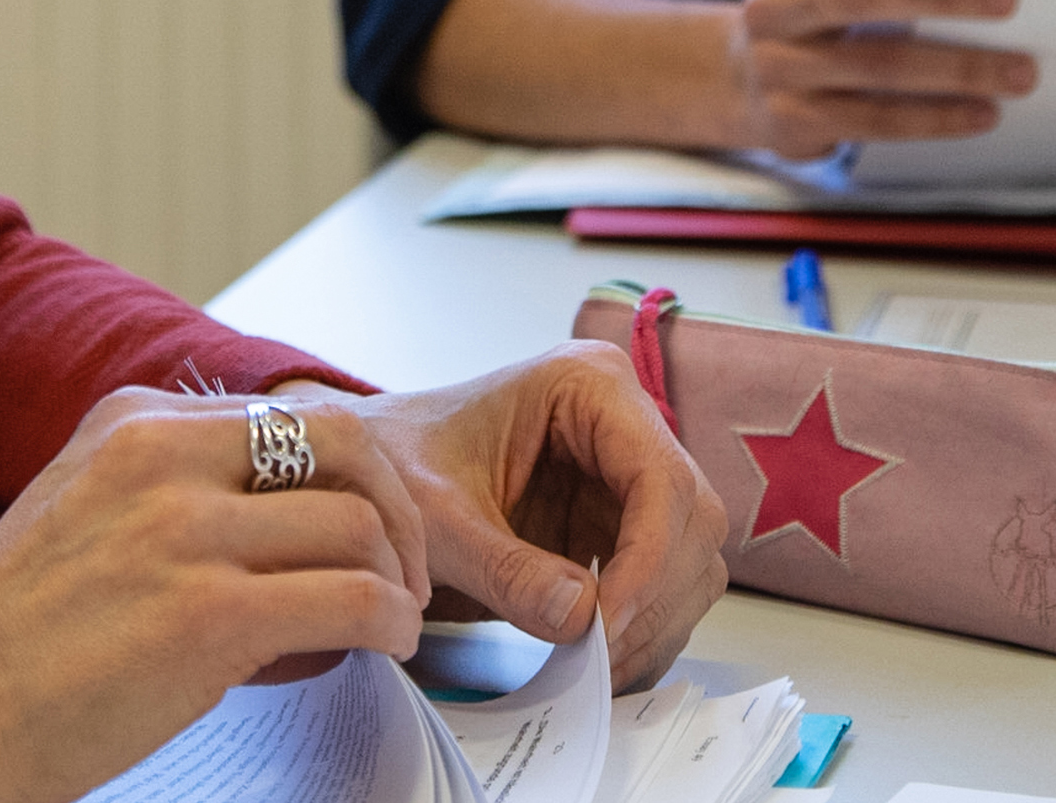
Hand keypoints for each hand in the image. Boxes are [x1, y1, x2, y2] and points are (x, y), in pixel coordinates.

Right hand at [0, 389, 428, 802]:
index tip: (370, 525)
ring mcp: (182, 533)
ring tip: (397, 620)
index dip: (353, 476)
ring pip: (360, 525)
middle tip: (405, 568)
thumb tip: (278, 506)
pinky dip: (392, 625)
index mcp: (132, 422)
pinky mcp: (205, 615)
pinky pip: (352, 599)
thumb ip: (168, 488)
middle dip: (397, 507)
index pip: (290, 416)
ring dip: (401, 579)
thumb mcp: (84, 511)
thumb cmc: (4, 642)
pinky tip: (385, 647)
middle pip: (346, 443)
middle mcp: (160, 457)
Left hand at [332, 342, 727, 691]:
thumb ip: (504, 569)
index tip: (606, 623)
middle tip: (599, 660)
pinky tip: (597, 660)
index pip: (660, 477)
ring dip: (652, 622)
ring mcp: (625, 475)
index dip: (648, 558)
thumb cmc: (393, 466)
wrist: (364, 471)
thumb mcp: (435, 520)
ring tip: (594, 669)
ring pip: (689, 560)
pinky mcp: (616, 524)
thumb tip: (582, 617)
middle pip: (691, 521)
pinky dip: (640, 630)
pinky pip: (660, 585)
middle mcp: (624, 423)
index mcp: (588, 386)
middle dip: (653, 597)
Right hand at [728, 0, 1035, 158]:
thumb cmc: (811, 14)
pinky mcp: (794, 122)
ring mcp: (777, 69)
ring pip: (876, 66)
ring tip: (1017, 71)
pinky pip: (874, 120)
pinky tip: (981, 112)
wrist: (742, 82)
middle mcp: (770, 10)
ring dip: (956, 68)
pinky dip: (935, 117)